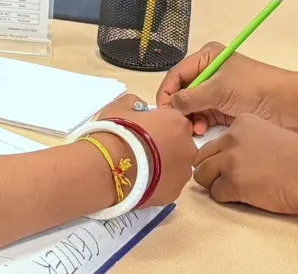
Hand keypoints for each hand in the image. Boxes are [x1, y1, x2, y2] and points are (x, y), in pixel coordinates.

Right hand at [96, 93, 197, 207]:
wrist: (109, 167)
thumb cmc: (117, 132)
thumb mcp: (121, 107)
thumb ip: (135, 104)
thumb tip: (140, 110)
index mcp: (177, 123)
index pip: (174, 120)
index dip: (158, 125)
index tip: (144, 130)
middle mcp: (188, 148)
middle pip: (180, 144)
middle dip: (166, 146)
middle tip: (143, 149)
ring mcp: (183, 173)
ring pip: (177, 167)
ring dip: (164, 166)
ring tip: (140, 168)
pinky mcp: (174, 194)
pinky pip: (168, 184)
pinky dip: (158, 183)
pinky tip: (140, 182)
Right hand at [156, 42, 294, 135]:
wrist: (287, 105)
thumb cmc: (254, 88)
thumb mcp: (219, 89)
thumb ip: (191, 98)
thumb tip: (170, 107)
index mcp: (207, 58)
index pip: (177, 74)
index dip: (168, 92)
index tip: (162, 111)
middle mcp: (209, 73)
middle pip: (182, 91)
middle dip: (179, 108)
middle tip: (178, 124)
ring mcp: (216, 92)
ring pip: (191, 106)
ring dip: (189, 118)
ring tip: (193, 129)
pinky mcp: (224, 109)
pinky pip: (203, 116)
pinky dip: (199, 124)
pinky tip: (200, 130)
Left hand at [193, 112, 297, 216]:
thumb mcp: (270, 135)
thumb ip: (247, 141)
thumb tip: (230, 156)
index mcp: (241, 123)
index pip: (215, 141)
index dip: (221, 157)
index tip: (237, 166)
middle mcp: (231, 138)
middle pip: (202, 156)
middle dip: (211, 170)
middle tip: (228, 181)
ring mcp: (230, 160)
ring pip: (202, 175)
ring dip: (214, 185)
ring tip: (236, 190)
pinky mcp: (233, 183)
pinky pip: (215, 194)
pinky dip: (226, 198)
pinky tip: (245, 197)